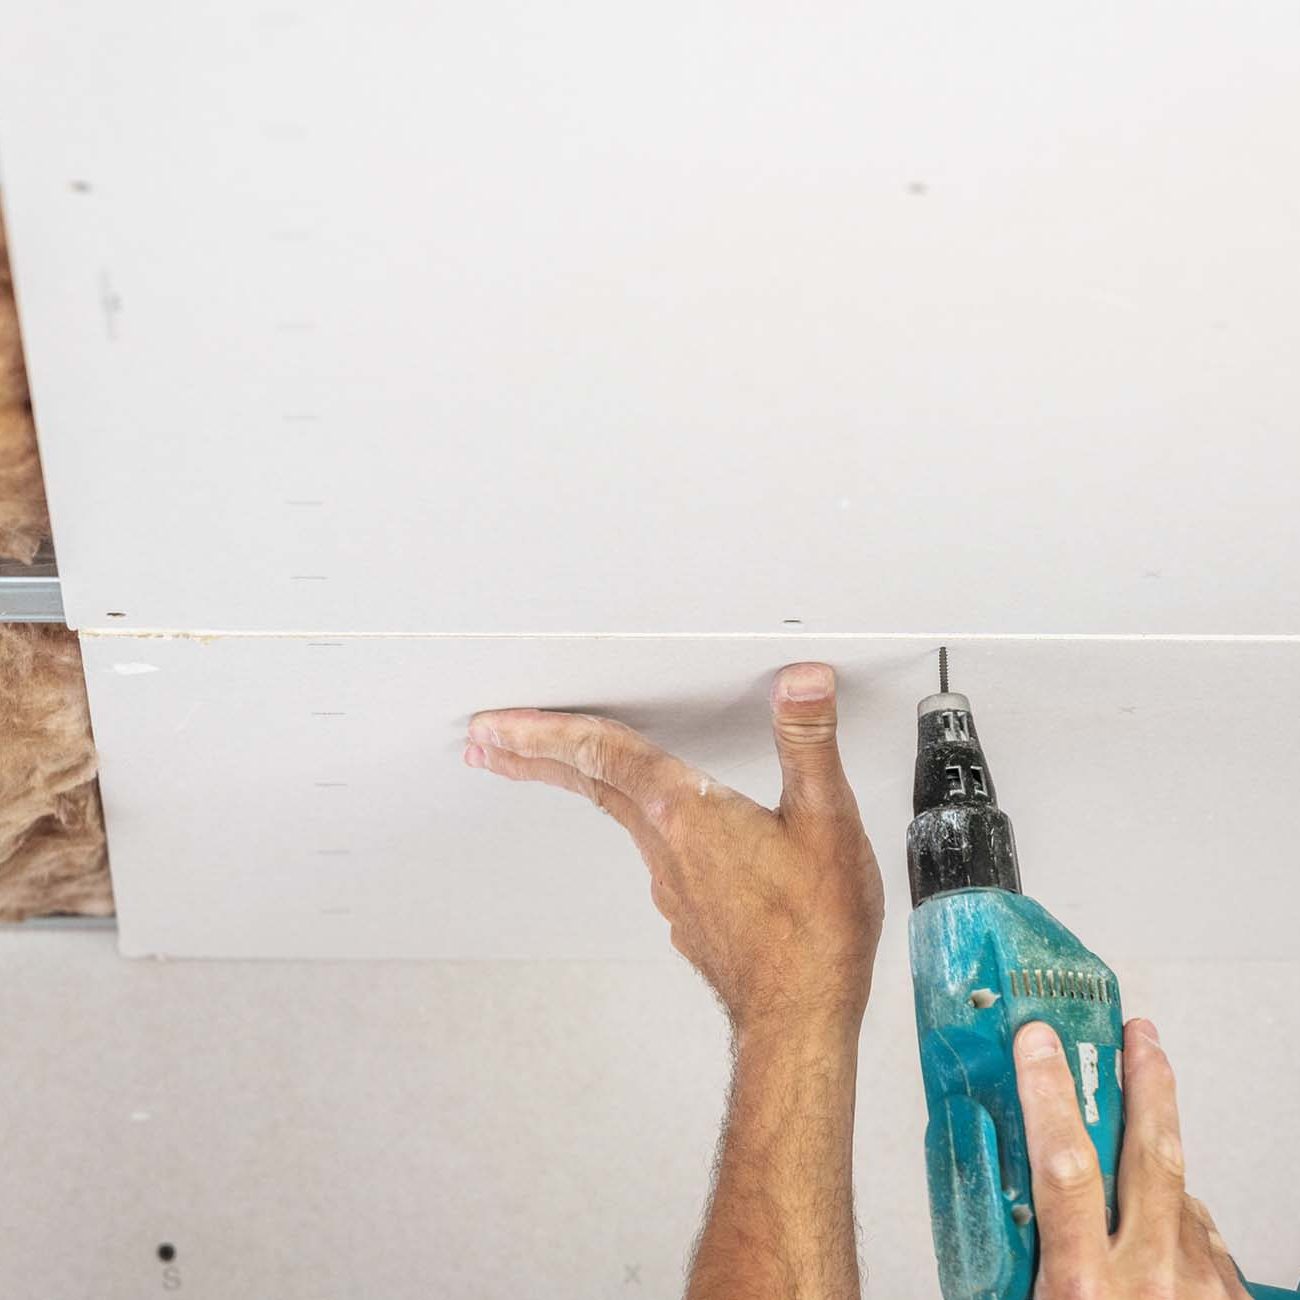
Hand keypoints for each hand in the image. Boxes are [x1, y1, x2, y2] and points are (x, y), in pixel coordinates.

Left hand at [465, 662, 883, 1036]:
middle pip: (589, 782)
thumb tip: (800, 682)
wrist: (799, 1021)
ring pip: (616, 814)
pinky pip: (649, 849)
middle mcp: (666, 847)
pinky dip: (627, 818)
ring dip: (575, 781)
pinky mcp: (687, 912)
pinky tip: (649, 824)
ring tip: (546, 765)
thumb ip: (808, 742)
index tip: (495, 723)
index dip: (545, 729)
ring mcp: (671, 884)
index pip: (604, 753)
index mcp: (688, 814)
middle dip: (532, 754)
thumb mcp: (826, 820)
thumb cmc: (814, 931)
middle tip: (486, 738)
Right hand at [1014, 1018, 1248, 1297]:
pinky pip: (1203, 1239)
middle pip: (1152, 1154)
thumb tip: (987, 1201)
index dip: (1051, 1093)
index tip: (1038, 1041)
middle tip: (1138, 1034)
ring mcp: (1199, 1290)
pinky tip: (1158, 1228)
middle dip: (1147, 1082)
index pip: (1066, 1167)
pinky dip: (1177, 1221)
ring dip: (1155, 1160)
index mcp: (1080, 1288)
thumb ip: (1012, 1254)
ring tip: (1135, 1138)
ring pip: (1179, 1196)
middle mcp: (1147, 1283)